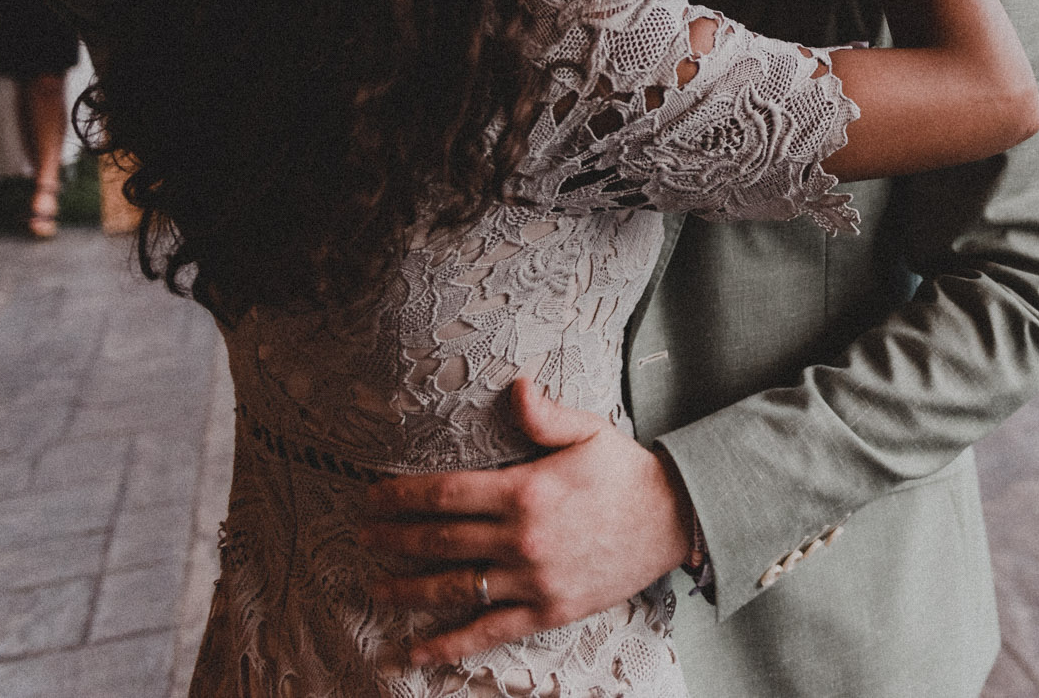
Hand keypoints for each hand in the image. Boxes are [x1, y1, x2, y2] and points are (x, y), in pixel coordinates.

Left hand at [360, 378, 689, 668]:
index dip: (401, 496)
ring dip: (406, 589)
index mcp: (526, 490)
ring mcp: (532, 580)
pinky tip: (415, 652)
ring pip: (453, 588)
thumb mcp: (589, 431)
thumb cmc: (627, 472)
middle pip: (438, 542)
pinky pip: (488, 632)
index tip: (372, 497)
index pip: (445, 494)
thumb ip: (544, 413)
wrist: (675, 520)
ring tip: (374, 586)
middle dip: (392, 538)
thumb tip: (513, 386)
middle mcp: (522, 539)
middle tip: (362, 535)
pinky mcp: (547, 611)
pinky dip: (448, 645)